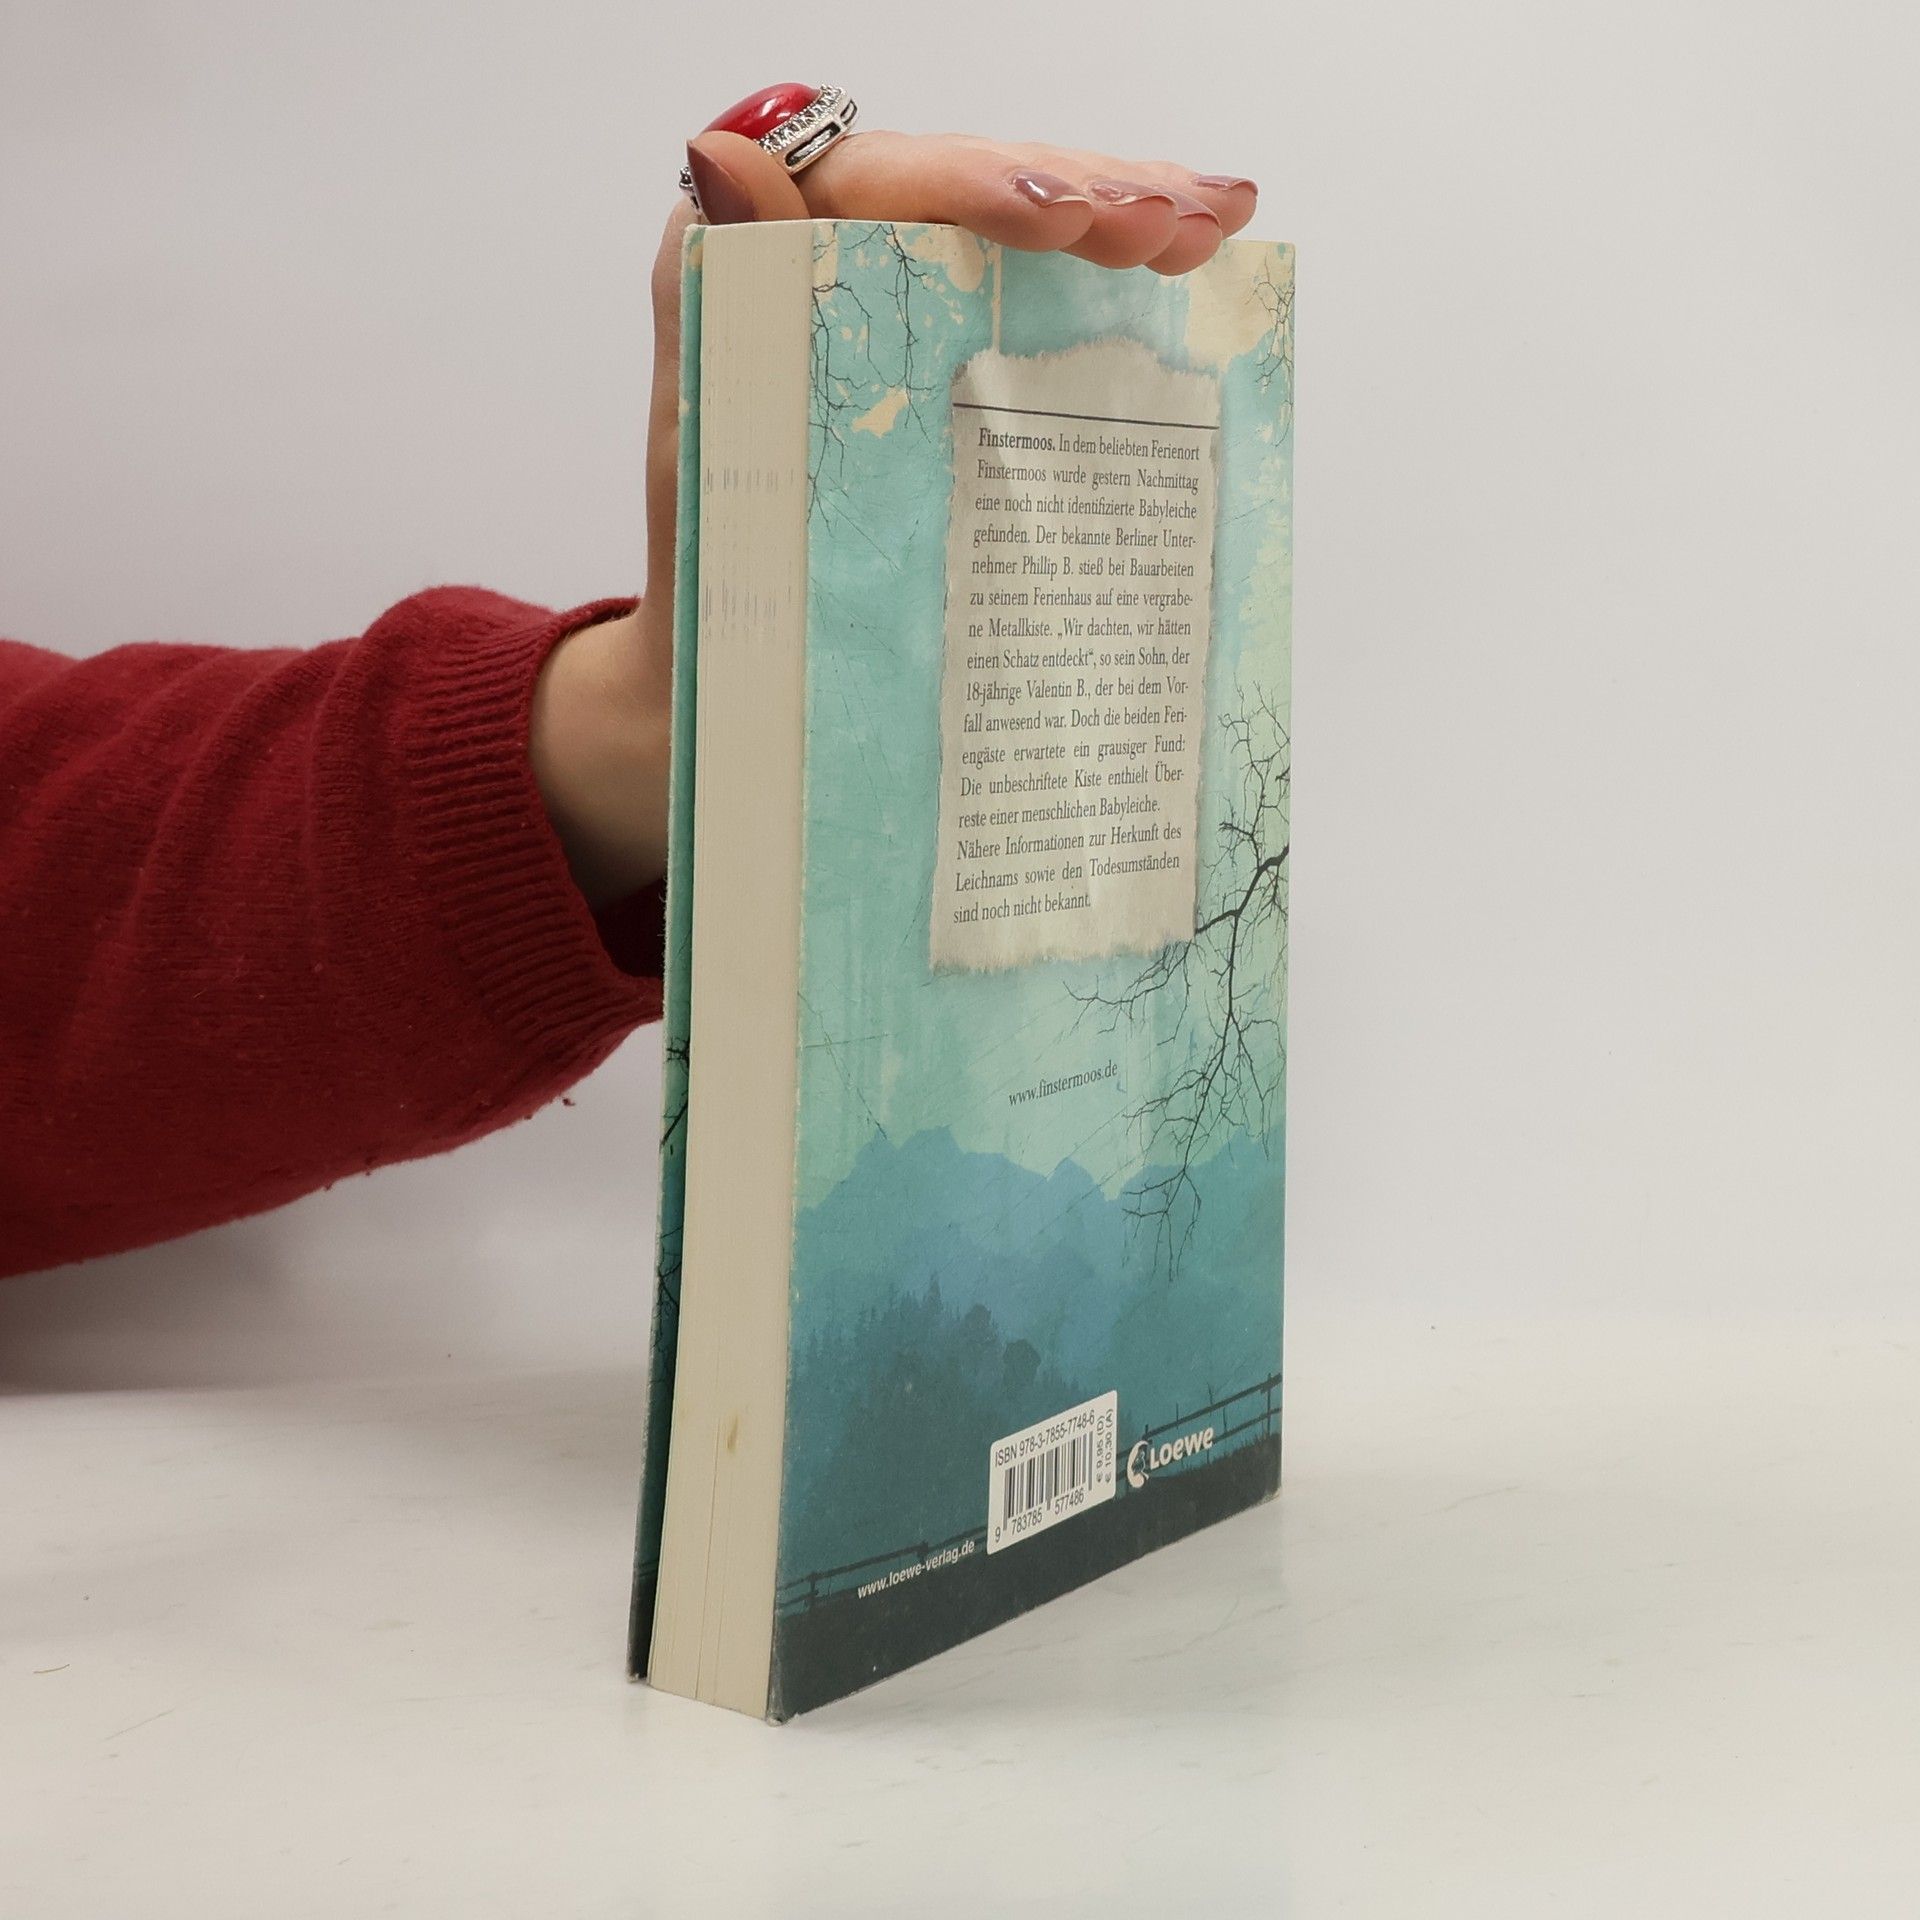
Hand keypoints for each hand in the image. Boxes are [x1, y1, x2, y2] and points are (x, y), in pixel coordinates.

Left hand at [530, 128, 1259, 908]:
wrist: (730, 715)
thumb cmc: (708, 609)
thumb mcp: (705, 463)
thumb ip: (708, 310)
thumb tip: (717, 148)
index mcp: (745, 275)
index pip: (870, 185)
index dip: (973, 185)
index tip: (1063, 218)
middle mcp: (820, 276)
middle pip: (964, 194)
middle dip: (1079, 192)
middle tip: (1175, 223)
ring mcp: (898, 326)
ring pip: (1017, 240)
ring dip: (1121, 215)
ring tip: (1208, 222)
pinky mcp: (950, 379)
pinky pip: (1036, 309)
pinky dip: (1118, 283)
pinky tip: (1194, 257)